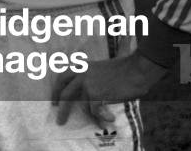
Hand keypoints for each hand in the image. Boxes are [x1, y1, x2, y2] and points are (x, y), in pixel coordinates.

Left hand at [51, 53, 166, 126]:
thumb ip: (92, 78)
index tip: (54, 101)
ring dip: (90, 117)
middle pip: (65, 93)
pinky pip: (94, 111)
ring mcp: (88, 83)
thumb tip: (85, 94)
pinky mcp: (96, 93)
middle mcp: (82, 73)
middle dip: (62, 108)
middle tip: (60, 119)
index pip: (63, 77)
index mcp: (82, 66)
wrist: (136, 69)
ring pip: (81, 105)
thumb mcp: (101, 70)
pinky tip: (109, 120)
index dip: (56, 90)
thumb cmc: (124, 70)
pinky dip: (101, 118)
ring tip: (100, 124)